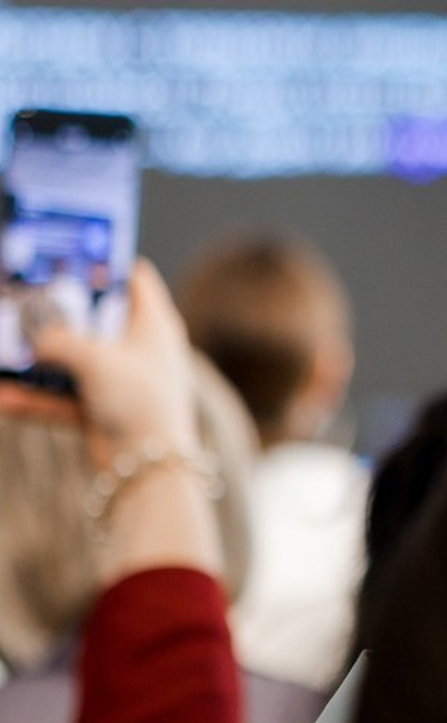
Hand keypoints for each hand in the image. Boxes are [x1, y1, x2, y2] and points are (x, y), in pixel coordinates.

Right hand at [0, 260, 199, 463]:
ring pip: (72, 359)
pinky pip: (62, 396)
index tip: (68, 256)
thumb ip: (59, 342)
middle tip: (24, 301)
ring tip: (7, 347)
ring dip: (37, 358)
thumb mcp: (95, 360)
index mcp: (155, 323)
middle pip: (94, 318)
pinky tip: (2, 397)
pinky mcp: (104, 408)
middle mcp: (141, 346)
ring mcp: (122, 379)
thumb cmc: (139, 401)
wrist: (150, 466)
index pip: (134, 278)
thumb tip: (34, 338)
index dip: (103, 263)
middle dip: (57, 312)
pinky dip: (34, 396)